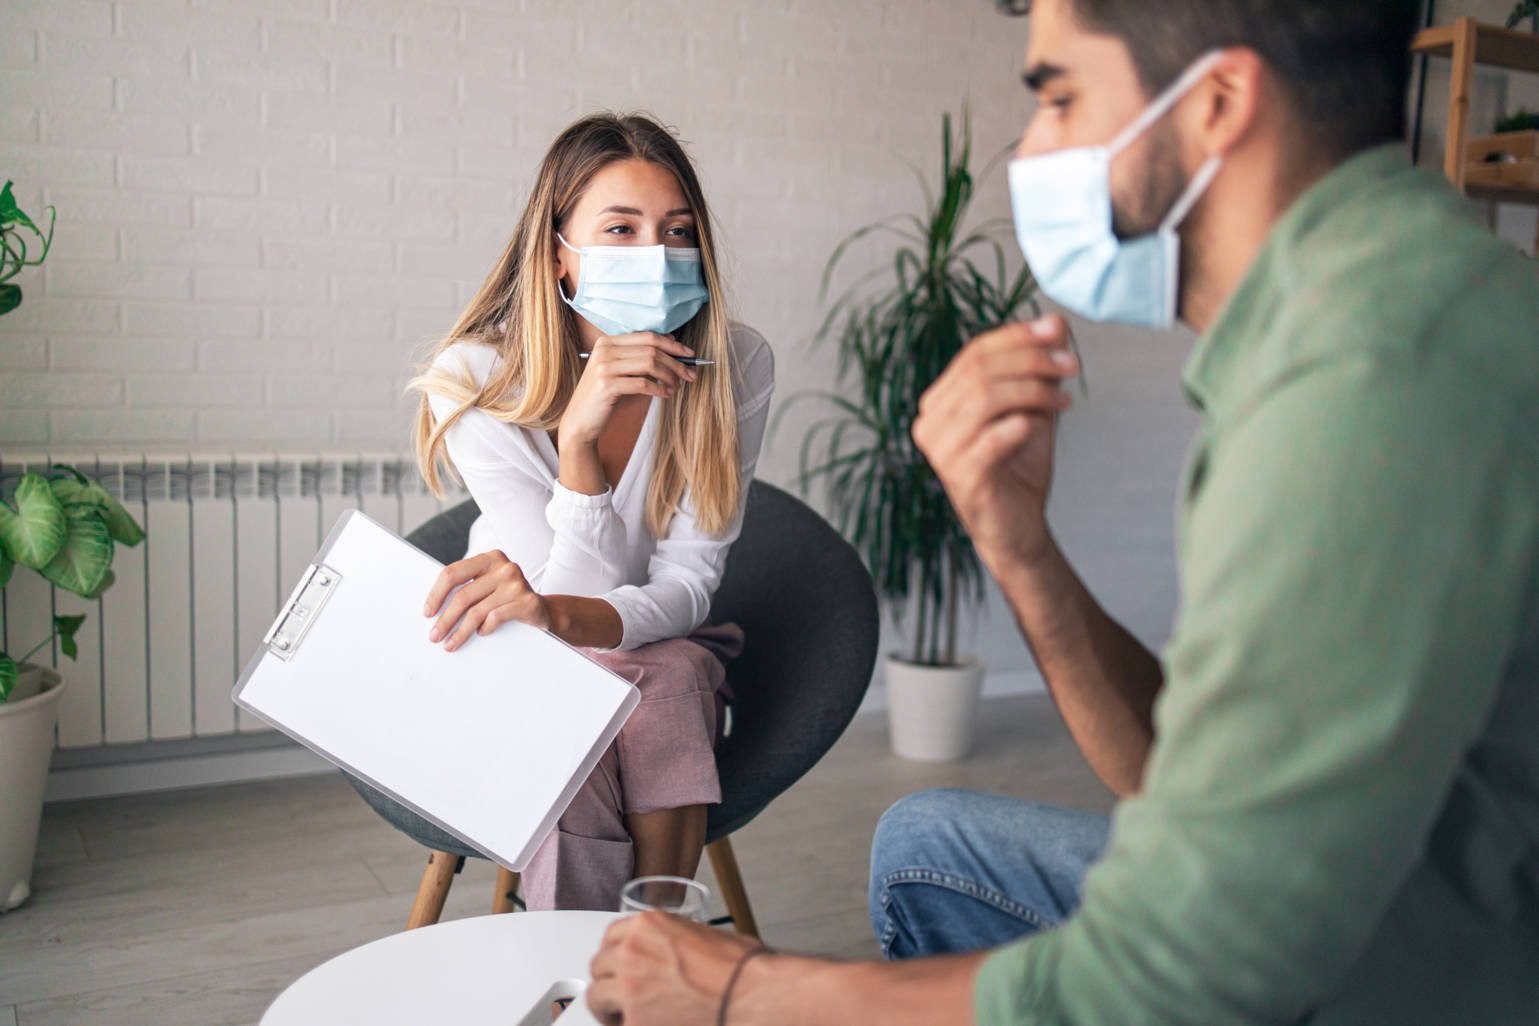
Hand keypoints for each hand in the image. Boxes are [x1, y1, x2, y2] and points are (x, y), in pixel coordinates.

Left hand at [422, 550, 550, 650]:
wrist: (544, 611)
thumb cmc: (507, 600)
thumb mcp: (487, 586)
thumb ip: (467, 587)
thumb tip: (434, 608)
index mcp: (490, 558)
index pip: (453, 573)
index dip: (436, 594)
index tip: (427, 612)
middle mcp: (505, 567)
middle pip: (463, 595)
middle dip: (445, 619)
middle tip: (434, 636)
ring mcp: (518, 584)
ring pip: (477, 611)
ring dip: (460, 632)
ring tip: (450, 644)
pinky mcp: (528, 602)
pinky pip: (496, 618)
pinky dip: (484, 629)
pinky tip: (481, 633)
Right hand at [559, 332, 698, 446]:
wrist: (580, 420)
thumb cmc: (604, 395)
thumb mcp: (621, 370)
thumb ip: (640, 355)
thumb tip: (671, 339)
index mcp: (607, 342)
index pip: (647, 336)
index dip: (672, 345)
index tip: (690, 355)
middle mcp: (604, 350)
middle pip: (651, 350)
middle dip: (675, 363)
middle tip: (690, 375)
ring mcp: (604, 366)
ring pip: (650, 364)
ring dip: (669, 376)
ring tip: (676, 388)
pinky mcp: (607, 385)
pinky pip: (643, 383)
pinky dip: (659, 389)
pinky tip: (665, 395)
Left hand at [586, 911, 765, 1025]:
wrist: (750, 995)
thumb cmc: (739, 968)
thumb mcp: (699, 934)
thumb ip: (668, 942)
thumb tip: (664, 956)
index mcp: (647, 924)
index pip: (610, 937)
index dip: (616, 955)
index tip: (619, 966)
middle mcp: (631, 951)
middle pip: (598, 965)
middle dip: (610, 980)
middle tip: (623, 994)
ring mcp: (629, 987)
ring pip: (596, 996)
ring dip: (609, 1006)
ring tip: (625, 1015)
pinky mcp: (634, 1021)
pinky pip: (616, 1024)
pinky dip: (627, 1025)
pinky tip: (647, 1024)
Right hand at [912, 314, 1078, 567]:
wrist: (1018, 527)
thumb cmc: (1019, 466)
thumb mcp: (1033, 406)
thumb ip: (1039, 366)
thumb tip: (1056, 320)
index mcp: (940, 401)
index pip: (975, 352)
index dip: (1017, 336)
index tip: (1058, 331)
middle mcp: (930, 422)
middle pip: (980, 370)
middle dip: (1032, 360)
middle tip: (1071, 365)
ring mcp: (941, 451)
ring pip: (986, 398)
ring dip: (1033, 390)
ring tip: (1064, 398)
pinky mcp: (960, 476)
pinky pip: (993, 437)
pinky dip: (1023, 425)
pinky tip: (1041, 427)